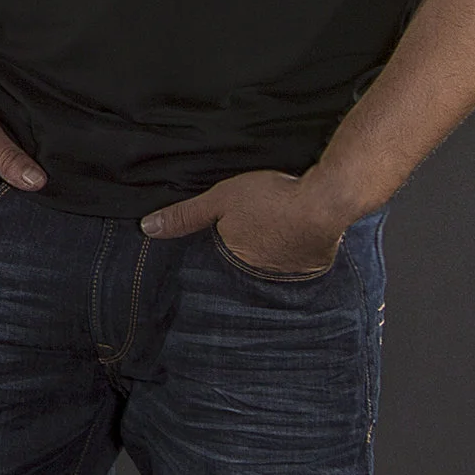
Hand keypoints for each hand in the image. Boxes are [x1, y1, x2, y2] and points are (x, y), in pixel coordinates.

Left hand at [141, 170, 350, 273]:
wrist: (325, 202)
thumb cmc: (271, 199)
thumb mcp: (220, 199)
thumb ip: (185, 215)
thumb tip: (148, 229)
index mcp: (234, 260)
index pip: (216, 261)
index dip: (216, 246)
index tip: (218, 237)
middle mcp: (260, 274)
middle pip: (244, 261)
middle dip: (243, 249)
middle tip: (249, 229)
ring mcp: (288, 272)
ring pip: (270, 260)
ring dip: (269, 249)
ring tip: (269, 230)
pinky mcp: (312, 264)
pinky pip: (296, 258)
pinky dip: (292, 247)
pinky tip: (292, 232)